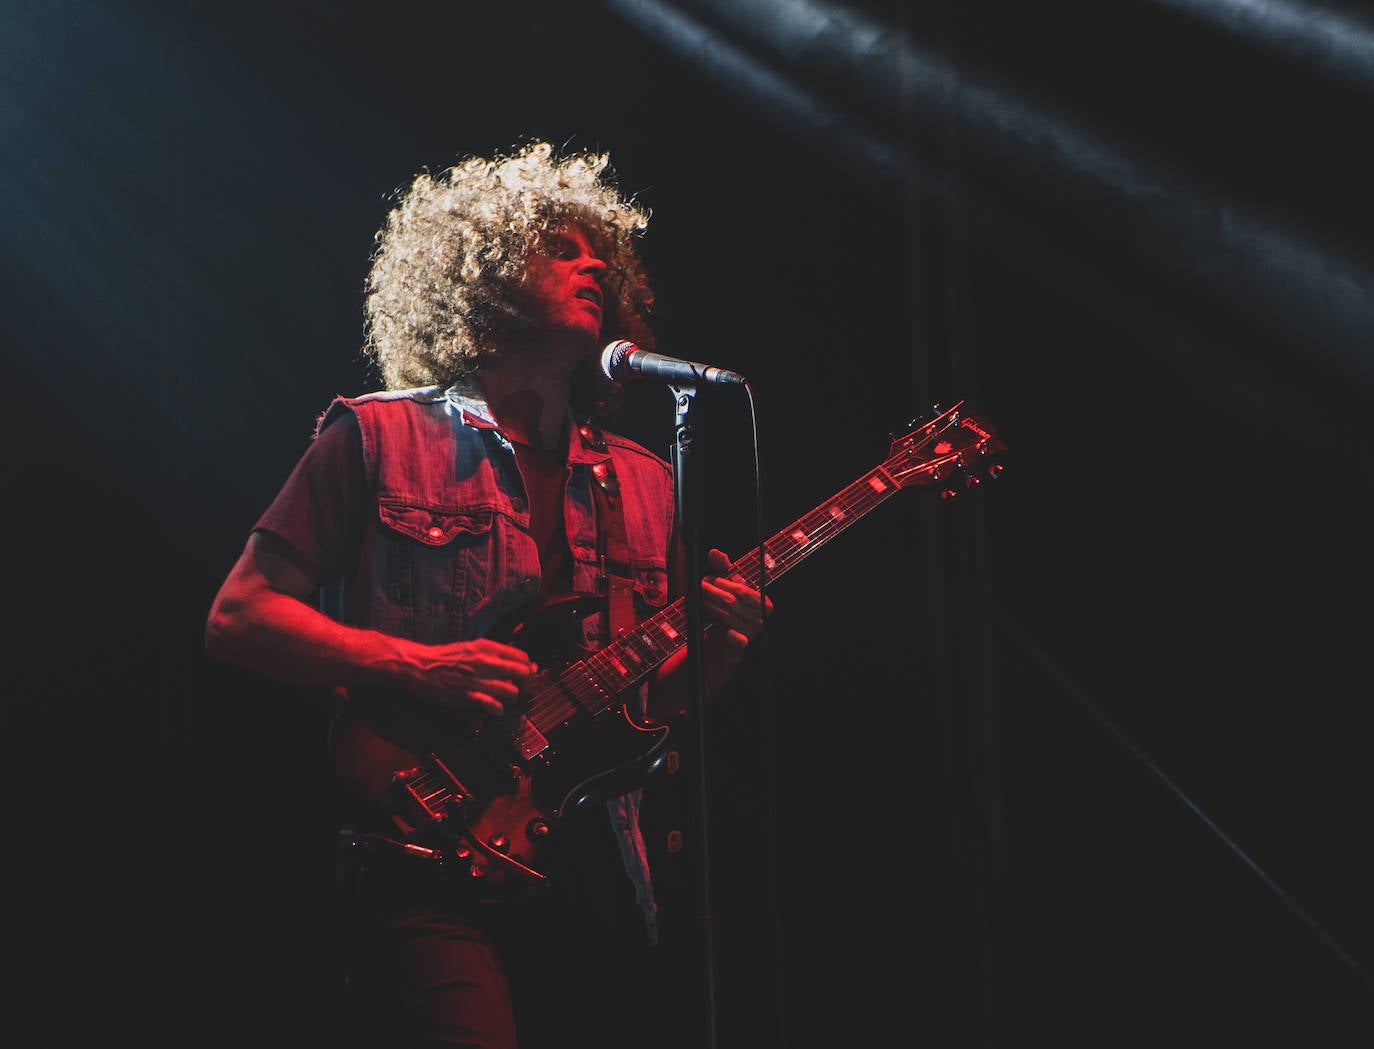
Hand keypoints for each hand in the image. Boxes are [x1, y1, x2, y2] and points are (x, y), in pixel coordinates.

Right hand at [401, 637, 536, 718]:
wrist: (420, 666)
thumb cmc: (446, 658)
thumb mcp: (473, 648)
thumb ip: (499, 656)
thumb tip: (528, 664)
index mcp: (487, 648)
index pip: (523, 657)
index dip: (528, 670)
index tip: (523, 677)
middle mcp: (485, 662)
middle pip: (523, 673)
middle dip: (525, 685)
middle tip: (518, 690)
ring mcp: (477, 679)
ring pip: (512, 692)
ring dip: (511, 699)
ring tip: (502, 700)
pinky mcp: (468, 696)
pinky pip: (495, 706)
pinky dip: (498, 711)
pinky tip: (492, 709)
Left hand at [701, 547, 772, 648]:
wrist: (726, 637)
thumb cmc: (730, 605)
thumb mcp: (728, 584)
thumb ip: (723, 568)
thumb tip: (714, 552)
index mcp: (764, 602)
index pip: (742, 590)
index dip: (723, 583)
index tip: (707, 578)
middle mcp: (761, 617)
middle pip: (731, 602)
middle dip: (711, 593)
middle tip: (699, 587)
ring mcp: (752, 632)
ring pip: (725, 615)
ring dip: (708, 606)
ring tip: (698, 599)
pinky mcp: (742, 644)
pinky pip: (735, 639)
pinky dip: (727, 633)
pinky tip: (716, 626)